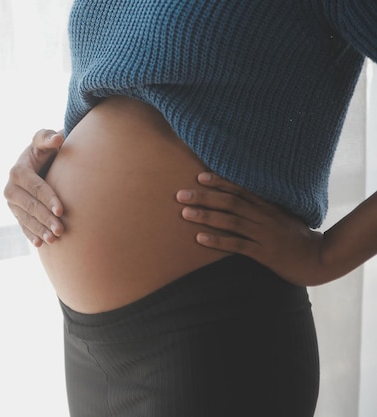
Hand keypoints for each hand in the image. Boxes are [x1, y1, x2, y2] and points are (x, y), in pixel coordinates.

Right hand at [4, 129, 64, 246]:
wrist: (38, 163)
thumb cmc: (45, 150)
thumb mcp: (45, 141)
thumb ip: (48, 137)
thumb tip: (57, 139)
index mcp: (18, 171)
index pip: (35, 187)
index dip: (48, 198)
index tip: (62, 210)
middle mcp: (10, 188)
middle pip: (30, 206)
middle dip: (45, 218)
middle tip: (61, 230)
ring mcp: (12, 203)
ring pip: (26, 218)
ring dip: (39, 230)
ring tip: (54, 240)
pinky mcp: (16, 212)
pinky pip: (23, 226)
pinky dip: (31, 235)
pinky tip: (41, 244)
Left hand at [176, 172, 334, 285]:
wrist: (319, 259)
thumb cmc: (297, 237)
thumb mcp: (283, 216)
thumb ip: (264, 206)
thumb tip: (241, 198)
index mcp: (268, 206)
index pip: (240, 189)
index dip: (219, 182)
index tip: (199, 177)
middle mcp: (264, 217)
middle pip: (230, 203)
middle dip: (204, 197)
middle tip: (180, 194)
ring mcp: (264, 235)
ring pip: (231, 222)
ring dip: (206, 216)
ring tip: (184, 213)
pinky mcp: (264, 254)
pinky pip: (237, 245)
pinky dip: (218, 241)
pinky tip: (199, 238)